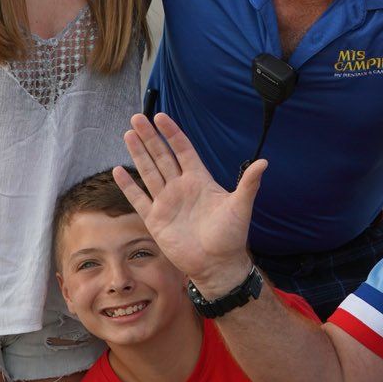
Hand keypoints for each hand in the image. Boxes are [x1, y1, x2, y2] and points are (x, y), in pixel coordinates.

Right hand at [116, 113, 264, 296]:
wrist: (218, 265)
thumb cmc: (232, 236)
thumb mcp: (241, 206)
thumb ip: (249, 183)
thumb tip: (264, 162)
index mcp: (200, 180)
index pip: (183, 150)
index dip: (172, 133)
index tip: (161, 117)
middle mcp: (181, 187)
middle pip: (162, 156)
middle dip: (150, 137)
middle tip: (137, 117)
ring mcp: (167, 202)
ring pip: (149, 172)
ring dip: (138, 154)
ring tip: (128, 134)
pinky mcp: (155, 220)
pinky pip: (138, 199)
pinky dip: (128, 186)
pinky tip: (118, 171)